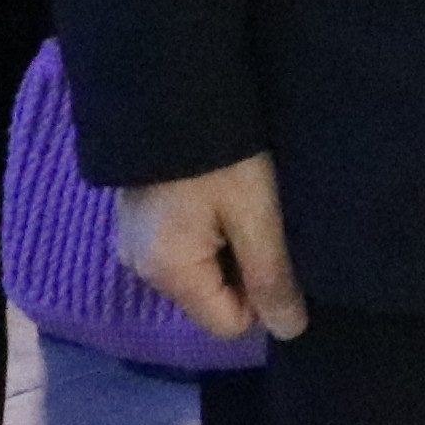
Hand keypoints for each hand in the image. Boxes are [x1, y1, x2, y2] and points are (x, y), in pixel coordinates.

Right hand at [120, 153, 306, 344]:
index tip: (280, 252)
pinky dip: (210, 234)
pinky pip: (185, 249)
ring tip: (246, 208)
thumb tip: (289, 332)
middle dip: (246, 273)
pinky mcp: (140, 221)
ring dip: (230, 250)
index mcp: (167, 273)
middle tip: (265, 223)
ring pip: (201, 274)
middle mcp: (141, 268)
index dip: (263, 299)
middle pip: (212, 300)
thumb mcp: (257, 214)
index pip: (227, 325)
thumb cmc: (222, 155)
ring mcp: (134, 244)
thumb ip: (272, 275)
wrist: (171, 91)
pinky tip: (223, 199)